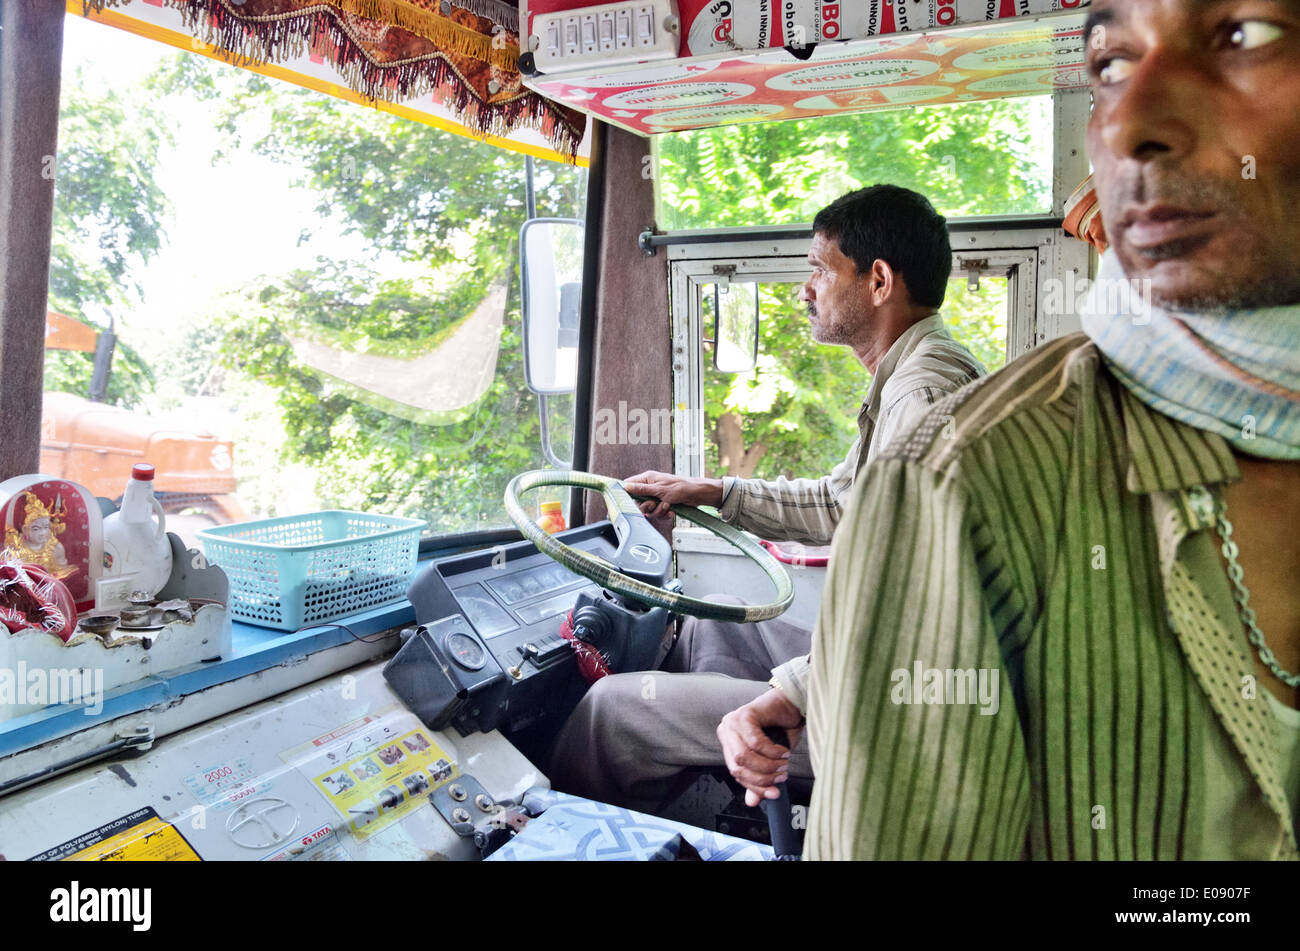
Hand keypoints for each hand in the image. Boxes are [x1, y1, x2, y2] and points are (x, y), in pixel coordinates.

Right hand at [621, 470, 723, 518]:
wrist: (697, 495)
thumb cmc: (681, 487)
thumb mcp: (659, 489)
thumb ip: (641, 489)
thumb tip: (626, 487)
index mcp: (647, 479)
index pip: (630, 484)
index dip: (627, 493)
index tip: (628, 501)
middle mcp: (650, 488)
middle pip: (638, 502)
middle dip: (647, 506)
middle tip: (653, 504)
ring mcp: (657, 497)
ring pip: (648, 510)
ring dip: (658, 511)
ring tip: (666, 506)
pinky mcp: (663, 505)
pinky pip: (657, 514)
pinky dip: (664, 514)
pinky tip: (670, 511)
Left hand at [717, 687, 804, 807]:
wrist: (791, 703)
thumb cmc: (781, 728)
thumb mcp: (770, 759)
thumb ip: (759, 777)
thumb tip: (751, 802)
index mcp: (728, 743)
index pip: (736, 773)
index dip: (756, 786)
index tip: (774, 793)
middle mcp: (726, 731)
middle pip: (738, 766)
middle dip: (763, 776)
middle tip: (782, 776)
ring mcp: (732, 721)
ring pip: (744, 756)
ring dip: (768, 765)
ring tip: (784, 764)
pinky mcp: (744, 714)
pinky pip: (755, 742)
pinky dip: (772, 751)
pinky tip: (784, 751)